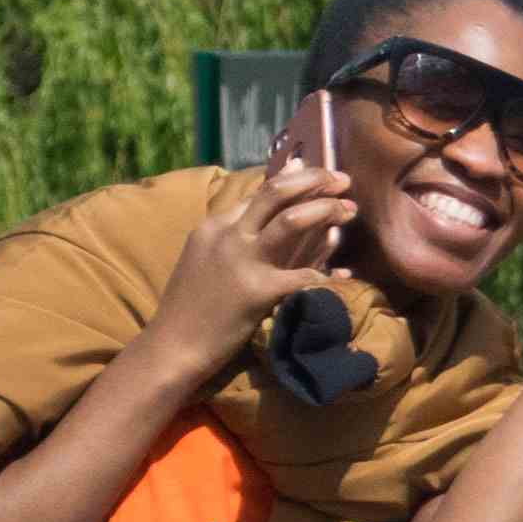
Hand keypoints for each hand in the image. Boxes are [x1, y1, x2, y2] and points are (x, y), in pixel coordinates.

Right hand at [151, 157, 350, 372]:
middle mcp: (228, 235)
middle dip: (314, 180)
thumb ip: (234, 237)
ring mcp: (242, 261)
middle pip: (276, 192)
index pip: (261, 192)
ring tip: (350, 209)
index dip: (295, 180)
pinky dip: (327, 274)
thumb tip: (268, 217)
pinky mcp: (257, 291)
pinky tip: (345, 275)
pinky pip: (303, 276)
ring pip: (291, 220)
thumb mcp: (205, 259)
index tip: (320, 176)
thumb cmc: (191, 307)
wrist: (172, 345)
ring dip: (325, 210)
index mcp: (216, 226)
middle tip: (343, 179)